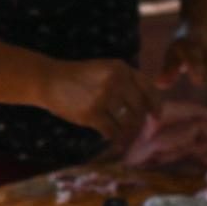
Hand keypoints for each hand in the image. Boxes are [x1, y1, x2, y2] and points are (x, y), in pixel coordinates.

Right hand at [41, 58, 160, 145]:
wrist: (49, 80)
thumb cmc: (80, 77)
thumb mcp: (105, 70)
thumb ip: (127, 82)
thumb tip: (150, 107)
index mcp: (120, 67)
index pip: (148, 88)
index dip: (156, 104)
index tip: (157, 116)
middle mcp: (115, 80)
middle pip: (139, 108)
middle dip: (138, 120)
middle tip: (133, 127)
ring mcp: (103, 97)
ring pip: (128, 122)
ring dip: (127, 131)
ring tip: (122, 132)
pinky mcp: (91, 114)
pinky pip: (112, 131)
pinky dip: (115, 137)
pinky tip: (112, 137)